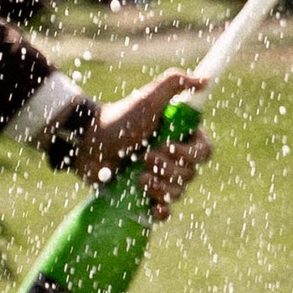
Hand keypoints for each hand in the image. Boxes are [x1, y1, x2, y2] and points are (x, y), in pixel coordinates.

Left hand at [80, 70, 211, 220]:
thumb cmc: (118, 119)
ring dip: (160, 186)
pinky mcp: (145, 196)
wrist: (88, 143)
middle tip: (144, 156)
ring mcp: (160, 178)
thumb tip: (204, 81)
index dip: (191, 154)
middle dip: (168, 168)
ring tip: (137, 176)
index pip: (204, 152)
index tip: (170, 147)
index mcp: (180, 136)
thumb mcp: (147, 98)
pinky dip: (161, 211)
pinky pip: (164, 211)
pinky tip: (153, 205)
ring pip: (178, 192)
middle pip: (191, 174)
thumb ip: (175, 83)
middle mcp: (174, 158)